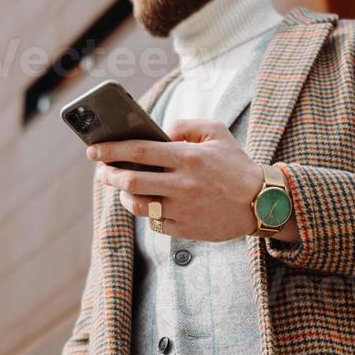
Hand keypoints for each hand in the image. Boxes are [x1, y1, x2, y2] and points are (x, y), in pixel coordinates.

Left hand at [88, 119, 283, 242]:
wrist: (261, 203)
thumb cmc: (236, 165)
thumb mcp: (217, 133)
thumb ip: (186, 126)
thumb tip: (160, 132)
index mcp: (188, 158)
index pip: (139, 151)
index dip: (112, 150)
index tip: (93, 149)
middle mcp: (182, 184)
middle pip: (131, 181)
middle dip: (109, 175)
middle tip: (101, 171)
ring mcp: (182, 208)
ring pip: (138, 204)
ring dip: (122, 196)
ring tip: (120, 188)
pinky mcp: (184, 228)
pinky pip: (153, 222)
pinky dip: (144, 212)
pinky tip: (144, 202)